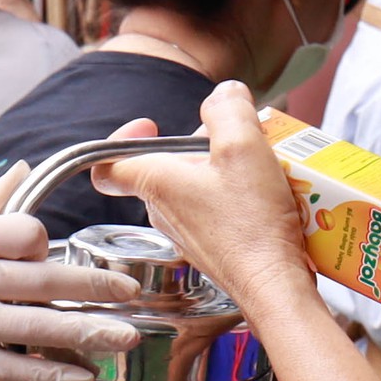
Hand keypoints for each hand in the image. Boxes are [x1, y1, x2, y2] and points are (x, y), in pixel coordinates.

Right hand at [0, 165, 141, 380]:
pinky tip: (82, 374)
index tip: (49, 259)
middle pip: (48, 278)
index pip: (29, 233)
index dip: (47, 247)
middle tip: (131, 291)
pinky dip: (53, 372)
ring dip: (92, 332)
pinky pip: (17, 365)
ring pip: (42, 324)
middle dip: (98, 287)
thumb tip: (24, 170)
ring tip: (128, 336)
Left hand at [94, 83, 315, 317]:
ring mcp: (188, 231)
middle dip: (203, 143)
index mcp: (155, 182)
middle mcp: (163, 210)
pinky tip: (272, 192)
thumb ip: (229, 110)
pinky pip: (219, 208)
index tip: (152, 124)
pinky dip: (241, 194)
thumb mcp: (243, 147)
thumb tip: (224, 95)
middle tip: (239, 137)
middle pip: (169, 164)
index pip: (106, 164)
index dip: (122, 137)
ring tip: (265, 163)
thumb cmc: (252, 224)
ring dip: (228, 167)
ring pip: (197, 185)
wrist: (273, 285)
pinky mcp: (214, 246)